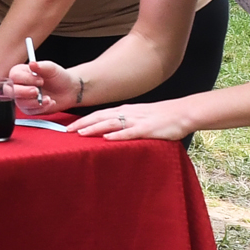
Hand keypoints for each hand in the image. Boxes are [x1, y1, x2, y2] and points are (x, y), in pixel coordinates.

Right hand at [8, 61, 78, 112]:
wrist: (68, 90)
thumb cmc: (58, 77)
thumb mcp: (51, 69)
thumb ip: (41, 66)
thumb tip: (32, 64)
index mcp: (21, 72)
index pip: (14, 76)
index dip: (26, 79)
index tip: (40, 80)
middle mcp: (19, 85)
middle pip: (11, 91)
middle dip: (25, 92)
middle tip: (37, 91)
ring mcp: (22, 98)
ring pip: (20, 103)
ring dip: (35, 102)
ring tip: (48, 98)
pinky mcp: (28, 108)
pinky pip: (29, 111)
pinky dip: (40, 108)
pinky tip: (49, 102)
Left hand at [67, 100, 194, 140]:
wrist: (183, 112)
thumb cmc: (161, 117)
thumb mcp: (138, 116)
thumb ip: (124, 122)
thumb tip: (107, 131)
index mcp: (125, 110)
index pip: (99, 114)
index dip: (83, 120)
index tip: (68, 126)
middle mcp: (128, 113)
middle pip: (100, 117)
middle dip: (82, 123)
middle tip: (66, 131)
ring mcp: (137, 121)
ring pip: (112, 123)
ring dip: (95, 128)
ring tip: (81, 134)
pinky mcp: (148, 129)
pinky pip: (131, 132)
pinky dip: (118, 135)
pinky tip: (108, 139)